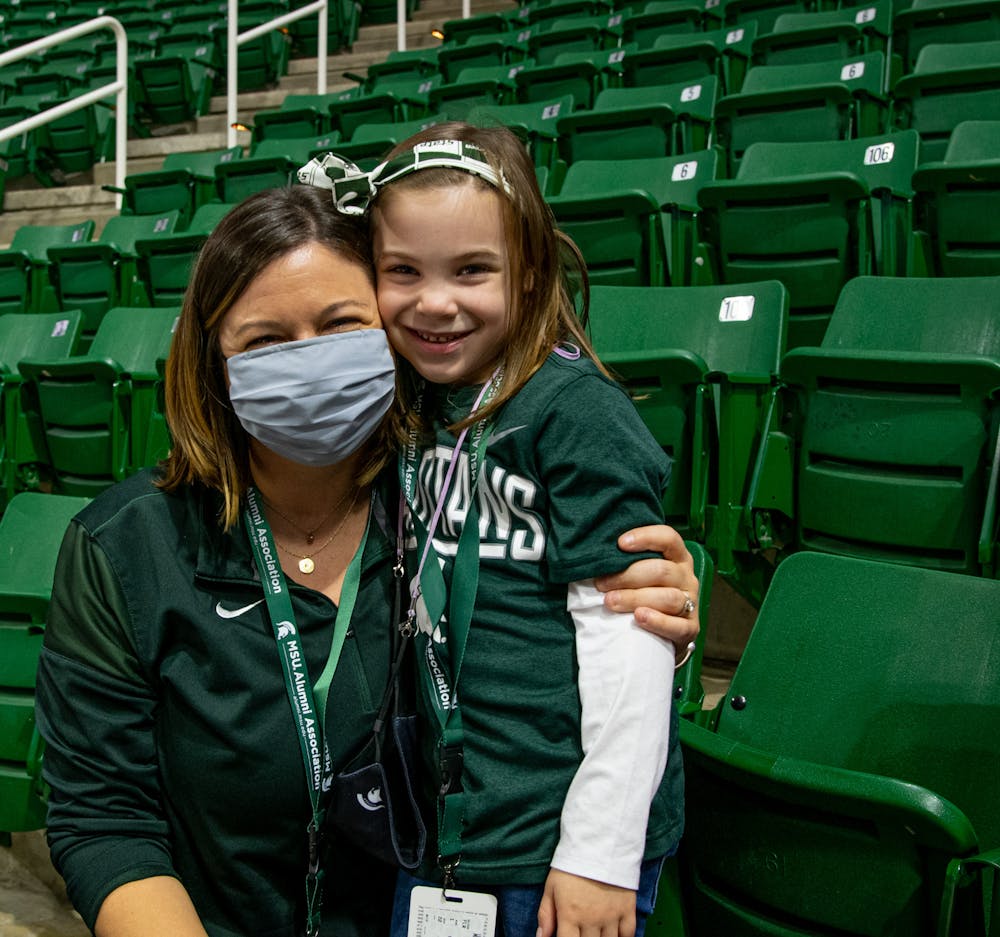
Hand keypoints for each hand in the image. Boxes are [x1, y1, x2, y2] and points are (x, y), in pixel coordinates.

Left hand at [536, 869, 635, 936]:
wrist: (599, 843)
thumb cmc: (572, 866)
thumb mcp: (552, 886)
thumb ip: (546, 914)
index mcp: (570, 915)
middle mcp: (591, 920)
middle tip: (582, 932)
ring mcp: (611, 917)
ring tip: (597, 933)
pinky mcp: (627, 909)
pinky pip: (628, 935)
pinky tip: (615, 935)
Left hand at [596, 525, 699, 651]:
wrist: (655, 636)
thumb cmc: (641, 593)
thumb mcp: (638, 572)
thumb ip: (626, 561)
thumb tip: (596, 554)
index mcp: (676, 557)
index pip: (668, 538)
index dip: (645, 538)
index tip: (620, 543)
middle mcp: (686, 577)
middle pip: (662, 571)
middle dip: (627, 576)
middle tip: (601, 584)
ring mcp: (691, 603)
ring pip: (668, 597)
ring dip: (635, 598)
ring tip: (610, 602)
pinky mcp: (690, 628)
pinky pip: (678, 626)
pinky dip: (658, 621)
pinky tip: (639, 617)